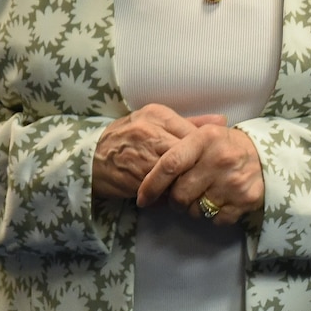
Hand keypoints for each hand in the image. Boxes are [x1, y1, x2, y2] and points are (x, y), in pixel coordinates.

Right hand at [92, 105, 224, 200]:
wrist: (88, 157)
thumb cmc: (127, 137)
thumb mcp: (154, 121)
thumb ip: (189, 123)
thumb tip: (222, 122)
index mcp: (158, 115)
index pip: (194, 133)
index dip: (205, 150)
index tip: (211, 160)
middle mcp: (149, 132)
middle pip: (187, 153)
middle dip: (197, 168)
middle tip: (206, 177)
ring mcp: (141, 156)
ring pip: (176, 173)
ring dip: (184, 183)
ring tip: (191, 187)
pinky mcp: (134, 178)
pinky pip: (161, 188)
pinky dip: (169, 194)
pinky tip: (171, 195)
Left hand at [136, 123, 264, 224]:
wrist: (267, 156)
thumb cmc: (225, 147)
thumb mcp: (203, 136)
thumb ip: (176, 148)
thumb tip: (144, 174)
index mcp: (206, 138)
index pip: (170, 164)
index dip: (152, 184)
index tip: (143, 198)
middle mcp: (221, 158)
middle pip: (179, 194)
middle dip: (175, 200)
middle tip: (183, 193)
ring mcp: (234, 181)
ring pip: (195, 210)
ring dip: (194, 208)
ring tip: (204, 194)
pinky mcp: (245, 200)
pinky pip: (214, 220)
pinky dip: (213, 215)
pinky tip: (220, 201)